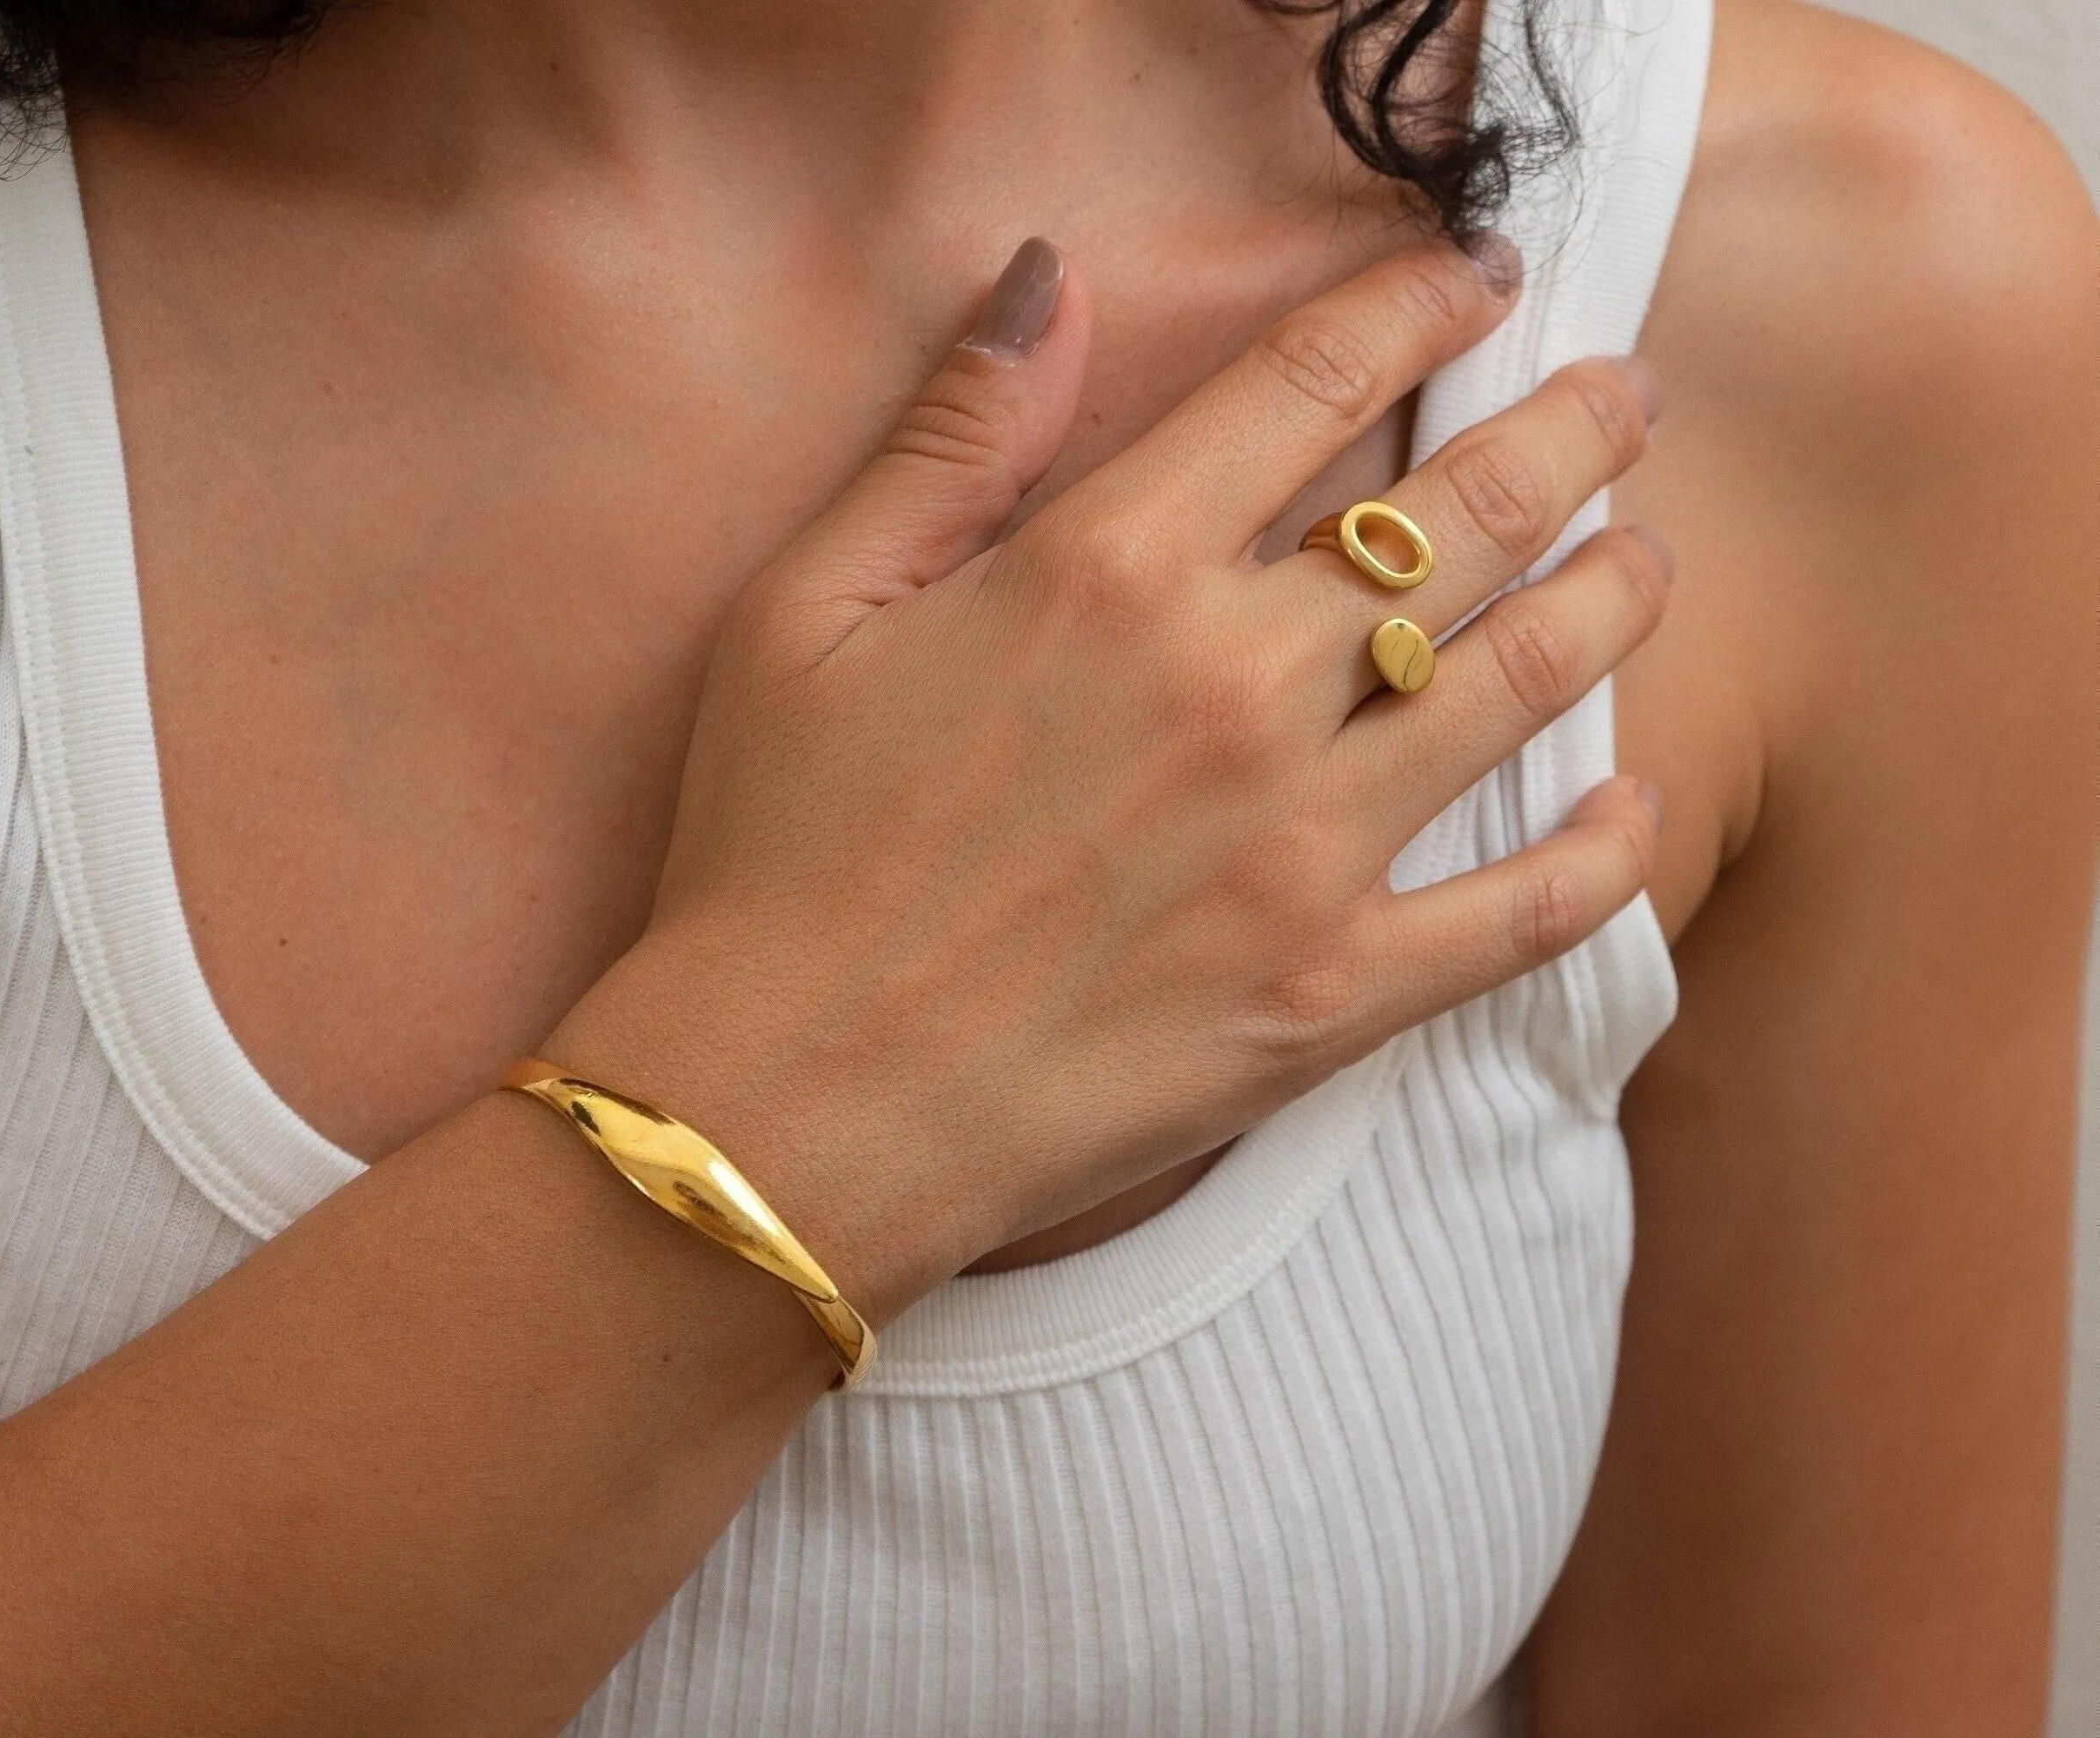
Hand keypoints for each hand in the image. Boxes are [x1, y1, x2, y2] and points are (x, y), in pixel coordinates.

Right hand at [547, 236, 1668, 1315]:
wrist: (794, 1105)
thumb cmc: (778, 854)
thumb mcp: (806, 608)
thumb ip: (950, 436)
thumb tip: (1053, 275)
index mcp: (1106, 570)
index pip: (1313, 382)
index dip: (1418, 302)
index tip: (1479, 278)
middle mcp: (1233, 685)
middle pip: (1463, 513)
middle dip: (1570, 430)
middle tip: (1627, 398)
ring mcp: (1301, 844)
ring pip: (1525, 678)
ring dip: (1613, 596)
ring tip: (1647, 556)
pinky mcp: (1334, 991)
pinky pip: (1530, 912)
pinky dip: (1606, 853)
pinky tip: (1634, 805)